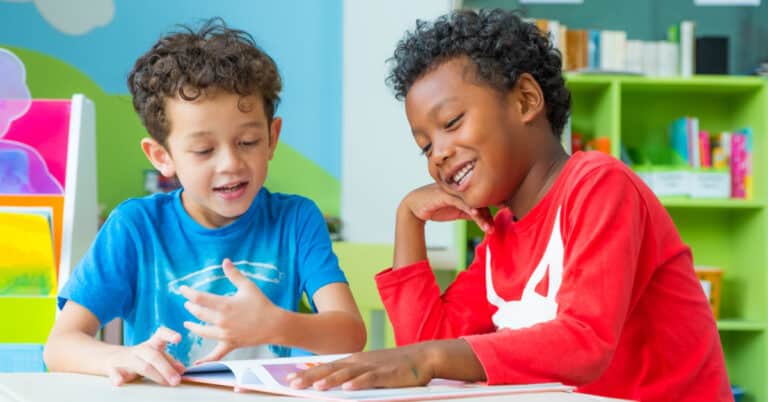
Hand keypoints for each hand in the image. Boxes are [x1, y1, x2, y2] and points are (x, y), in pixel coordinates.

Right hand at [107, 327, 184, 385]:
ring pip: (142, 366)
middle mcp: (140, 350)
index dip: (169, 335)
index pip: (161, 335)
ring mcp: (126, 359)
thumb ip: (169, 362)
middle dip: (167, 369)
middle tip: (177, 380)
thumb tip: (182, 370)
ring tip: (167, 383)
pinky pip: (114, 373)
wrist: (111, 358)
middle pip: (154, 356)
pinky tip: (119, 382)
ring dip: (156, 375)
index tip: (178, 338)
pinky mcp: (114, 369)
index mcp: (151, 344)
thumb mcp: (155, 357)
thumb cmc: (140, 358)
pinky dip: (116, 378)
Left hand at [180, 258, 281, 364]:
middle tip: (187, 303)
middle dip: (191, 307)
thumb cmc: (262, 304)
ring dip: (192, 327)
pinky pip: (215, 354)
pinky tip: (196, 363)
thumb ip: (234, 274)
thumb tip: (225, 261)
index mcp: (224, 305)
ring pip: (202, 332)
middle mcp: (221, 321)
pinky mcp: (230, 344)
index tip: (182, 289)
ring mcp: (224, 334)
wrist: (274, 325)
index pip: (199, 298)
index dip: (188, 293)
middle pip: (198, 314)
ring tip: (187, 324)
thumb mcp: (248, 286)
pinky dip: (205, 359)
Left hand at [286, 345, 432, 390]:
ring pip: (348, 374)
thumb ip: (352, 375)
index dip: (307, 372)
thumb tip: (334, 385)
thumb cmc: (395, 366)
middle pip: (331, 369)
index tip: (289, 379)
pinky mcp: (387, 374)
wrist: (423, 356)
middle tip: (292, 383)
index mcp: (354, 361)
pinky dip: (359, 383)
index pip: (326, 366)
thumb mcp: (370, 369)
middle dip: (311, 376)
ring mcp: (373, 367)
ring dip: (331, 380)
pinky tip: (348, 389)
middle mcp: (360, 362)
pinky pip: (371, 379)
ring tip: (316, 386)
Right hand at [402, 184, 492, 232]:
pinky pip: (460, 202)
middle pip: (480, 200)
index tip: (504, 215)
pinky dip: (469, 208)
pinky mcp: (445, 194)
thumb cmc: (435, 207)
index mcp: (464, 191)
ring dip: (482, 217)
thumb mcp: (455, 211)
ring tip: (488, 229)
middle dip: (489, 215)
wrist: (414, 206)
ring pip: (472, 203)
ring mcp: (453, 190)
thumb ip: (468, 211)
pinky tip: (476, 215)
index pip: (481, 199)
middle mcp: (460, 189)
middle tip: (494, 228)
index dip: (493, 207)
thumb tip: (482, 217)